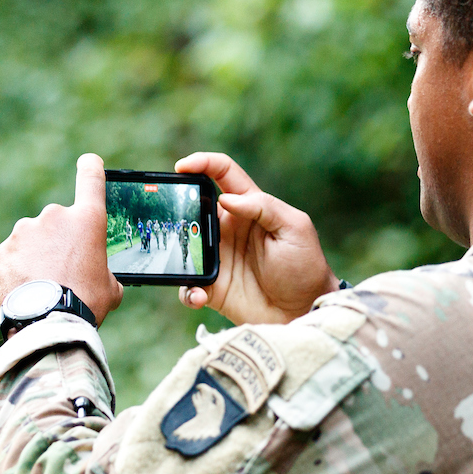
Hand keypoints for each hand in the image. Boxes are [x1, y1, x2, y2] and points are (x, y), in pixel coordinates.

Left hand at [0, 154, 123, 324]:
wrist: (48, 321)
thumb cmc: (86, 302)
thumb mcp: (111, 287)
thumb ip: (104, 271)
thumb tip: (99, 276)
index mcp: (88, 220)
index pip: (91, 180)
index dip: (91, 168)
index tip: (89, 161)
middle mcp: (55, 216)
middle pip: (60, 223)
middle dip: (62, 241)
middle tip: (67, 270)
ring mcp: (26, 231)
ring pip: (35, 238)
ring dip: (41, 254)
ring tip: (47, 284)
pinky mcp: (5, 249)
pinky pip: (16, 254)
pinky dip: (22, 267)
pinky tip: (30, 287)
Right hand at [174, 152, 337, 324]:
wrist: (305, 310)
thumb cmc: (305, 266)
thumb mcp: (295, 228)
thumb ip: (265, 207)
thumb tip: (227, 198)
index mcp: (249, 208)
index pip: (223, 174)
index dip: (203, 163)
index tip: (182, 166)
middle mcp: (229, 229)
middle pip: (193, 206)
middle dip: (177, 205)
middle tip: (167, 215)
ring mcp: (218, 257)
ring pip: (184, 245)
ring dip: (176, 251)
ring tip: (181, 261)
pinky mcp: (212, 286)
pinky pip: (188, 286)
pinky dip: (188, 291)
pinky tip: (199, 295)